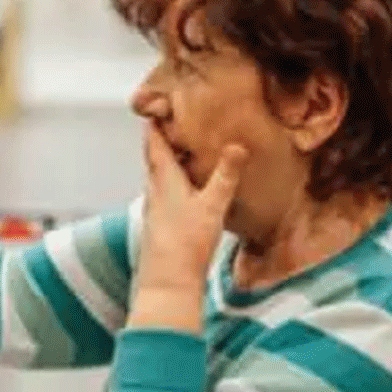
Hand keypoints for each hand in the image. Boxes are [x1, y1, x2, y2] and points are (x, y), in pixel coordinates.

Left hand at [129, 122, 245, 330]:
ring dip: (168, 164)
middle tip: (173, 124)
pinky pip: (164, 197)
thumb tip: (236, 145)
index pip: (154, 144)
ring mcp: (155, 211)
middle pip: (155, 160)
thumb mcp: (212, 205)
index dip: (154, 124)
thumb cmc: (186, 244)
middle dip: (162, 141)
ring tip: (183, 154)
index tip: (156, 106)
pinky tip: (184, 193)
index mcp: (163, 180)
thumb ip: (225, 175)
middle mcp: (154, 192)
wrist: (168, 284)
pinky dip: (173, 185)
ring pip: (159, 179)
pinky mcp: (160, 227)